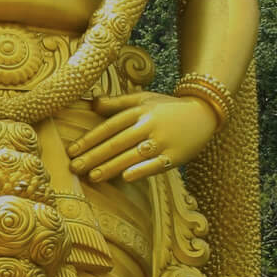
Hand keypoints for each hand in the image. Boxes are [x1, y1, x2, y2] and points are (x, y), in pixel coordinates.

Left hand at [67, 92, 218, 183]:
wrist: (204, 113)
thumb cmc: (167, 107)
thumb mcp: (144, 99)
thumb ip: (118, 102)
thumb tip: (92, 103)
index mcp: (139, 110)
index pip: (110, 126)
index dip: (90, 139)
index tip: (72, 150)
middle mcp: (149, 125)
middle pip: (117, 142)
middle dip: (94, 155)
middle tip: (74, 167)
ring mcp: (163, 140)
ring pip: (133, 154)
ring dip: (111, 166)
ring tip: (92, 177)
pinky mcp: (176, 155)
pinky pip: (157, 164)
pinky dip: (142, 170)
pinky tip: (126, 177)